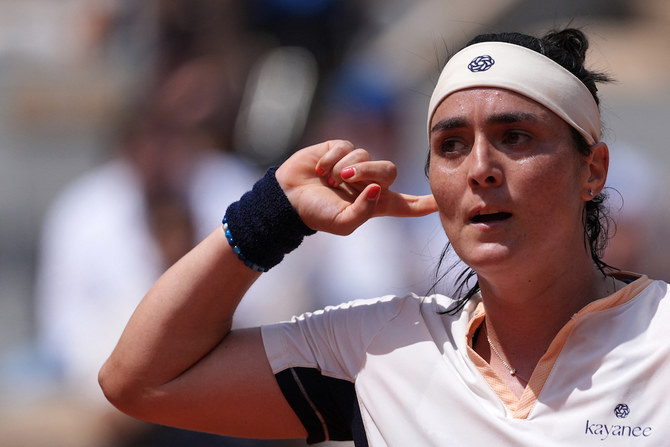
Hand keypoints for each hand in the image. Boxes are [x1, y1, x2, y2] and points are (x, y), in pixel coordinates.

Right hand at [276, 140, 437, 234]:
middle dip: (369, 172)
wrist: (289, 198)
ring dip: (346, 167)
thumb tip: (375, 188)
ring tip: (329, 179)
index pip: (408, 204)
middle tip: (345, 180)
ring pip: (367, 156)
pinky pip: (347, 147)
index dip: (426, 203)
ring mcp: (356, 164)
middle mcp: (370, 183)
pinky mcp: (341, 149)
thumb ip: (364, 211)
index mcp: (376, 204)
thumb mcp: (342, 223)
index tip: (444, 200)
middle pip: (389, 171)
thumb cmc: (316, 214)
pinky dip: (332, 158)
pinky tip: (320, 169)